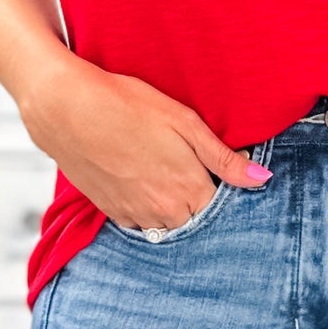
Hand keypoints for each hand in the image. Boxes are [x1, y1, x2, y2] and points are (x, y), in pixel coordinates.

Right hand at [24, 55, 270, 227]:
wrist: (65, 109)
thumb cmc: (126, 105)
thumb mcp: (184, 122)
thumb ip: (224, 158)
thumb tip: (262, 179)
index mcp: (189, 191)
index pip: (223, 207)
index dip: (222, 187)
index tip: (214, 168)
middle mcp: (164, 212)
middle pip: (196, 218)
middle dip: (198, 198)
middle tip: (184, 165)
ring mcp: (135, 215)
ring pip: (168, 223)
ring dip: (171, 206)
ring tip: (160, 169)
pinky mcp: (111, 212)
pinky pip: (141, 221)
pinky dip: (147, 207)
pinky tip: (140, 178)